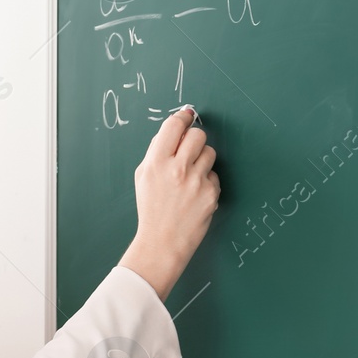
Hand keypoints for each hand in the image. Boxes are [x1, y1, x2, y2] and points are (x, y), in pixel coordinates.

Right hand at [119, 105, 219, 299]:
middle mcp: (177, 169)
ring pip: (210, 152)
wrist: (162, 241)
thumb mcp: (143, 176)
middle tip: (189, 149)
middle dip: (194, 139)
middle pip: (198, 135)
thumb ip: (156, 152)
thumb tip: (174, 130)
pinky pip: (214, 175)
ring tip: (191, 176)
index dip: (182, 117)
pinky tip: (195, 194)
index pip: (174, 126)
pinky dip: (207, 181)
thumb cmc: (151, 209)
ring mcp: (197, 181)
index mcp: (156, 162)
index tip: (187, 116)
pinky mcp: (211, 193)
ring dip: (202, 159)